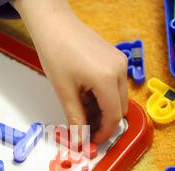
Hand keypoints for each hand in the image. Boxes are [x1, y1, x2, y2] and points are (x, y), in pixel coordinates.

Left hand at [13, 0, 127, 142]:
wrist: (54, 25)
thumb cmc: (56, 52)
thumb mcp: (64, 91)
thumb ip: (75, 118)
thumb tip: (80, 139)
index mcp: (107, 79)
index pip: (113, 116)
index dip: (104, 133)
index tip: (92, 141)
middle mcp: (119, 70)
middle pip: (119, 108)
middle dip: (104, 122)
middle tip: (85, 128)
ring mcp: (119, 62)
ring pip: (118, 97)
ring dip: (103, 109)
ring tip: (81, 109)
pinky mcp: (116, 58)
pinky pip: (115, 84)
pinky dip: (104, 95)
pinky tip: (86, 95)